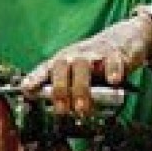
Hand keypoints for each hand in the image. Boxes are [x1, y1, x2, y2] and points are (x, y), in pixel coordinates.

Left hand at [19, 17, 151, 116]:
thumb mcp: (80, 77)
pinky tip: (113, 81)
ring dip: (80, 88)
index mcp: (63, 61)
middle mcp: (75, 55)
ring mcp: (94, 53)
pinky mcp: (115, 53)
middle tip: (62, 110)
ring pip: (82, 66)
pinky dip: (112, 71)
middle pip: (60, 67)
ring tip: (82, 107)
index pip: (45, 69)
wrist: (125, 39)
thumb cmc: (97, 63)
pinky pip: (112, 61)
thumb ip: (74, 94)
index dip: (34, 79)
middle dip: (59, 90)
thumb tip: (69, 111)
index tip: (26, 89)